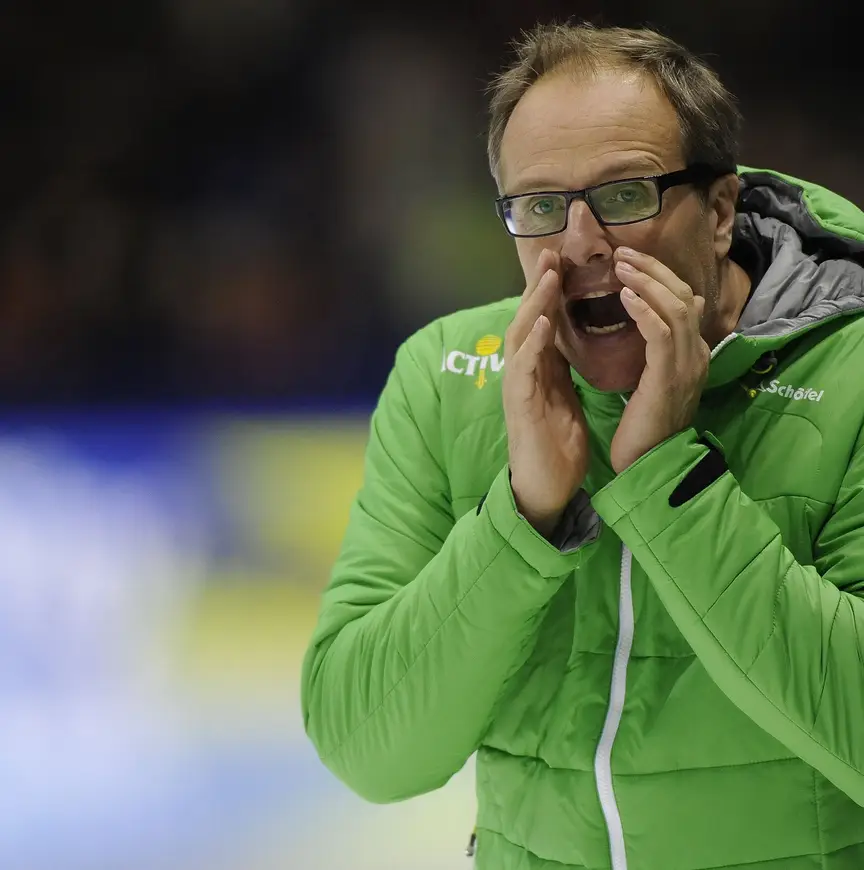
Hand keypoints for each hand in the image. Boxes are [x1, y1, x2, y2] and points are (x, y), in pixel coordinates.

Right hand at [503, 249, 589, 537]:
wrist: (546, 486)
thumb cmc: (557, 445)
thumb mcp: (565, 397)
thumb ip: (562, 368)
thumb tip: (570, 341)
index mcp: (539, 369)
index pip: (543, 321)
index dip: (553, 291)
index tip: (566, 260)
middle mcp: (524, 371)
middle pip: (527, 319)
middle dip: (539, 286)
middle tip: (552, 252)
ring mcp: (518, 386)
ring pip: (520, 336)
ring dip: (533, 304)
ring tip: (548, 276)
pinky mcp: (519, 404)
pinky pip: (523, 368)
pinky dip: (532, 343)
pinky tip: (542, 322)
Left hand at [609, 247, 709, 473]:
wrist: (648, 464)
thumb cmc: (642, 428)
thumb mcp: (652, 382)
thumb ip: (656, 352)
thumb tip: (652, 322)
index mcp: (693, 355)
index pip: (684, 301)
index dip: (659, 277)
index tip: (630, 262)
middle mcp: (697, 354)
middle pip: (683, 296)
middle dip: (653, 270)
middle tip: (622, 253)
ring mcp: (688, 365)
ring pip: (675, 308)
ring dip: (647, 282)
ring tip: (620, 266)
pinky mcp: (669, 377)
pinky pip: (662, 333)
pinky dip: (644, 309)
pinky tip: (625, 296)